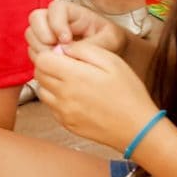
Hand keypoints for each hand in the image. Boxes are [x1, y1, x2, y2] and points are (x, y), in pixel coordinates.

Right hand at [25, 0, 125, 54]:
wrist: (111, 51)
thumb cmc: (110, 40)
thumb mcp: (109, 39)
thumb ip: (92, 43)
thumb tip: (68, 50)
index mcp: (72, 11)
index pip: (55, 9)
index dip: (57, 24)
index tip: (66, 40)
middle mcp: (55, 19)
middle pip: (36, 18)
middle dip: (42, 35)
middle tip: (56, 50)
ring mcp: (47, 33)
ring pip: (31, 34)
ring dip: (40, 48)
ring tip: (57, 59)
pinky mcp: (44, 48)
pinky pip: (32, 50)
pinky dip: (40, 59)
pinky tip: (55, 65)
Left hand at [29, 42, 156, 150]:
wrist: (137, 129)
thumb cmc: (128, 93)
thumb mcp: (111, 61)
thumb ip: (83, 50)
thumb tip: (62, 47)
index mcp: (73, 77)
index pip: (42, 59)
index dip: (51, 53)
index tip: (65, 54)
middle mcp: (63, 96)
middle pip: (39, 74)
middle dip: (49, 66)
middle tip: (69, 66)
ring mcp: (63, 112)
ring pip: (42, 90)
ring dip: (51, 83)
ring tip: (73, 82)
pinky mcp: (66, 124)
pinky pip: (52, 107)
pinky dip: (58, 99)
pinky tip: (77, 97)